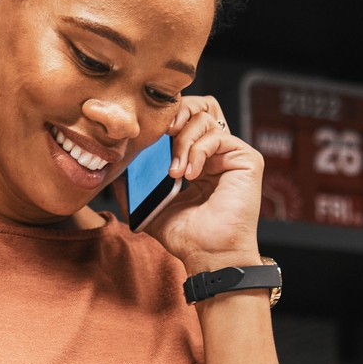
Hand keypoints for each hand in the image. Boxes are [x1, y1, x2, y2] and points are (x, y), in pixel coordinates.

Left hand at [142, 95, 263, 274]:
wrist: (209, 256)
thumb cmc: (187, 238)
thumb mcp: (151, 208)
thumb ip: (134, 188)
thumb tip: (115, 169)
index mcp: (196, 160)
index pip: (184, 120)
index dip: (167, 119)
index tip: (149, 135)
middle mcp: (216, 153)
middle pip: (199, 108)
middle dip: (177, 114)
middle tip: (162, 135)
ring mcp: (232, 155)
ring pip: (206, 119)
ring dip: (183, 141)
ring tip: (175, 172)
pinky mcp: (246, 159)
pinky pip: (218, 137)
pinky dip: (198, 151)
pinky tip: (188, 175)